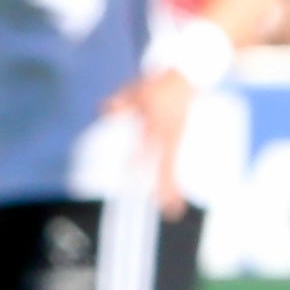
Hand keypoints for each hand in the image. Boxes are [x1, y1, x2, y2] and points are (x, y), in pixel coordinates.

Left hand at [97, 65, 195, 206]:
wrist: (187, 78)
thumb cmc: (158, 84)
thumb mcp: (137, 90)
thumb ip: (121, 103)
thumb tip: (101, 110)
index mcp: (157, 124)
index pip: (146, 147)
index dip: (139, 162)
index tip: (131, 177)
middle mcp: (169, 135)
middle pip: (167, 164)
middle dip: (166, 186)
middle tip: (166, 208)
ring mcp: (176, 139)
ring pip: (172, 168)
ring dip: (172, 190)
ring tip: (172, 212)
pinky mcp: (179, 141)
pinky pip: (174, 164)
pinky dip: (173, 181)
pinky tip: (173, 199)